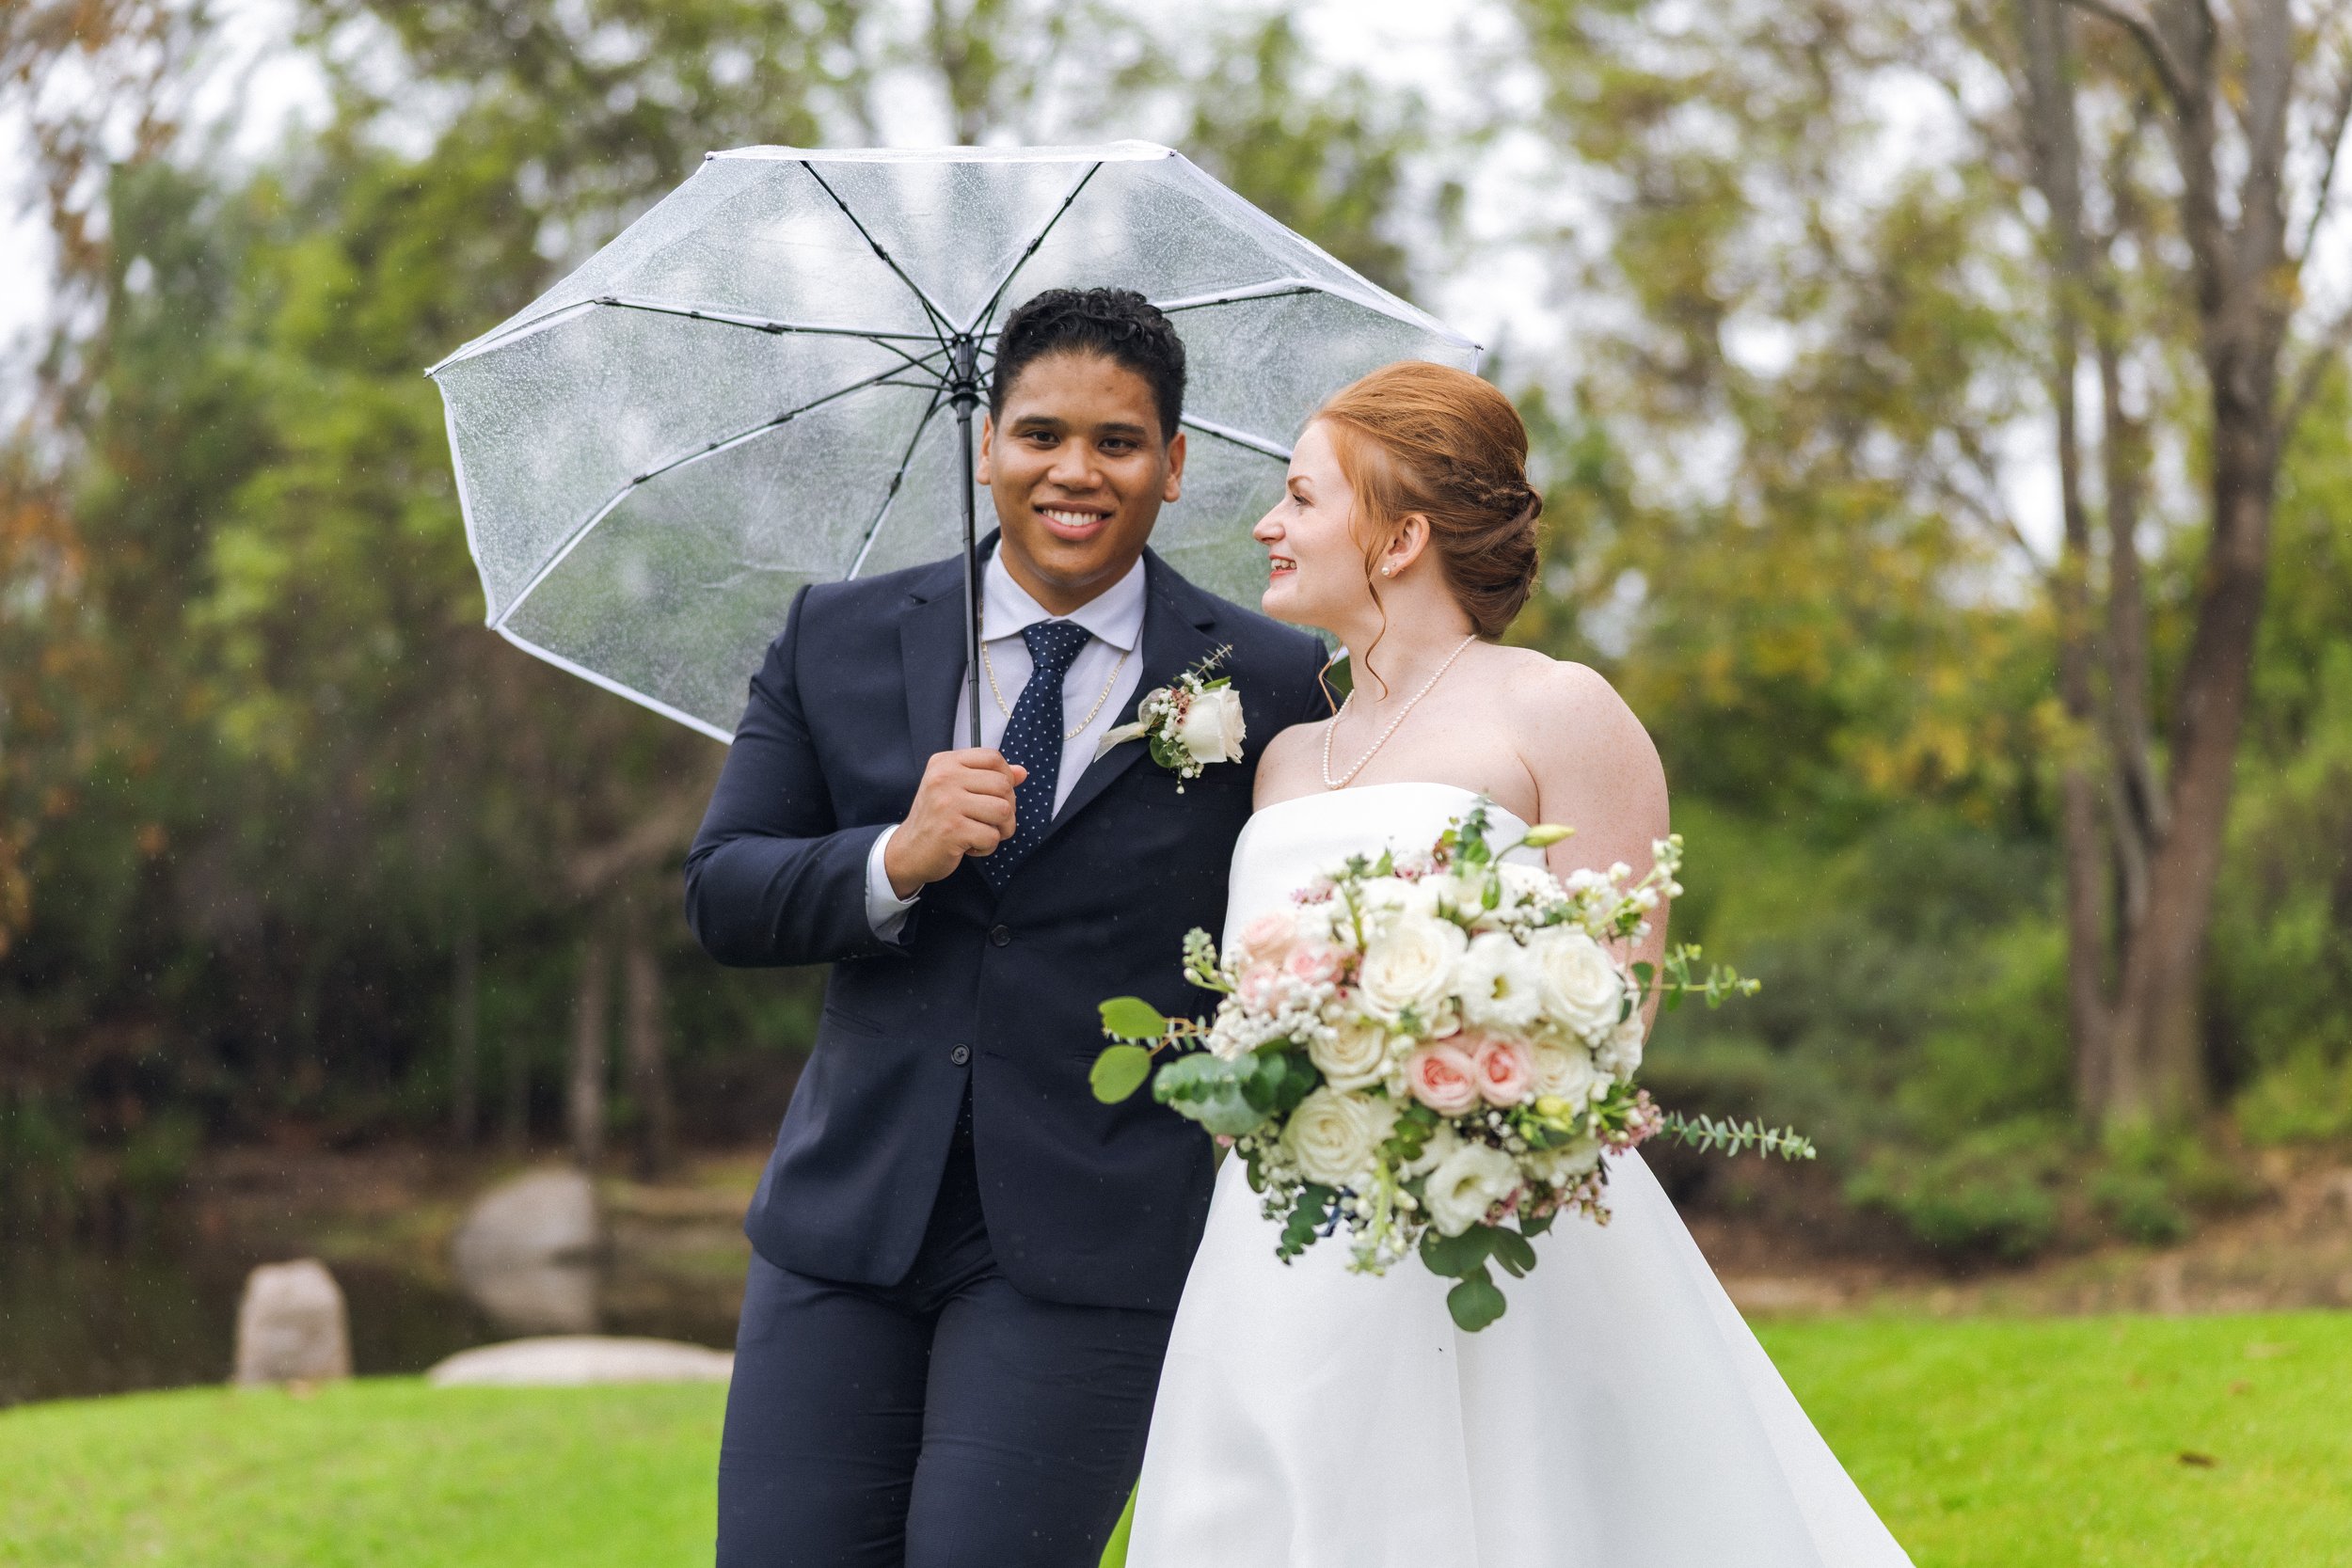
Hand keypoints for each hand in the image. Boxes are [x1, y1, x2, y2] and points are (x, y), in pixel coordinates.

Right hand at [884, 749, 1028, 896]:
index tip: (997, 794)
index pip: (992, 757)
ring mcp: (947, 803)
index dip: (1006, 777)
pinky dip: (987, 847)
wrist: (908, 851)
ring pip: (1003, 810)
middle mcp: (944, 778)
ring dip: (1001, 829)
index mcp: (945, 763)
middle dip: (1007, 808)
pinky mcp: (952, 829)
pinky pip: (992, 836)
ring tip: (982, 833)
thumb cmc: (937, 819)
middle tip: (990, 821)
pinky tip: (970, 846)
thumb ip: (988, 778)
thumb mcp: (957, 790)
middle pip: (1003, 785)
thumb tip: (1022, 772)